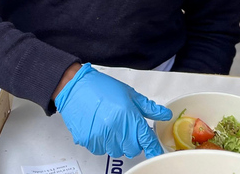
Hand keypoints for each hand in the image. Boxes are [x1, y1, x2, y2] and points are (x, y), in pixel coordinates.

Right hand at [54, 63, 171, 158]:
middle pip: (132, 149)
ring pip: (117, 151)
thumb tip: (164, 114)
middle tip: (128, 128)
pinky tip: (101, 129)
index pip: (146, 139)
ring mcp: (102, 137)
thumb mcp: (130, 94)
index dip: (153, 148)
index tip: (155, 152)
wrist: (76, 87)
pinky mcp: (89, 141)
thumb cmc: (101, 87)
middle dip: (134, 141)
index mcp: (129, 116)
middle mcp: (116, 128)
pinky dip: (103, 143)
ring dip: (118, 142)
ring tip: (112, 126)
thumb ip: (148, 108)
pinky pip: (101, 150)